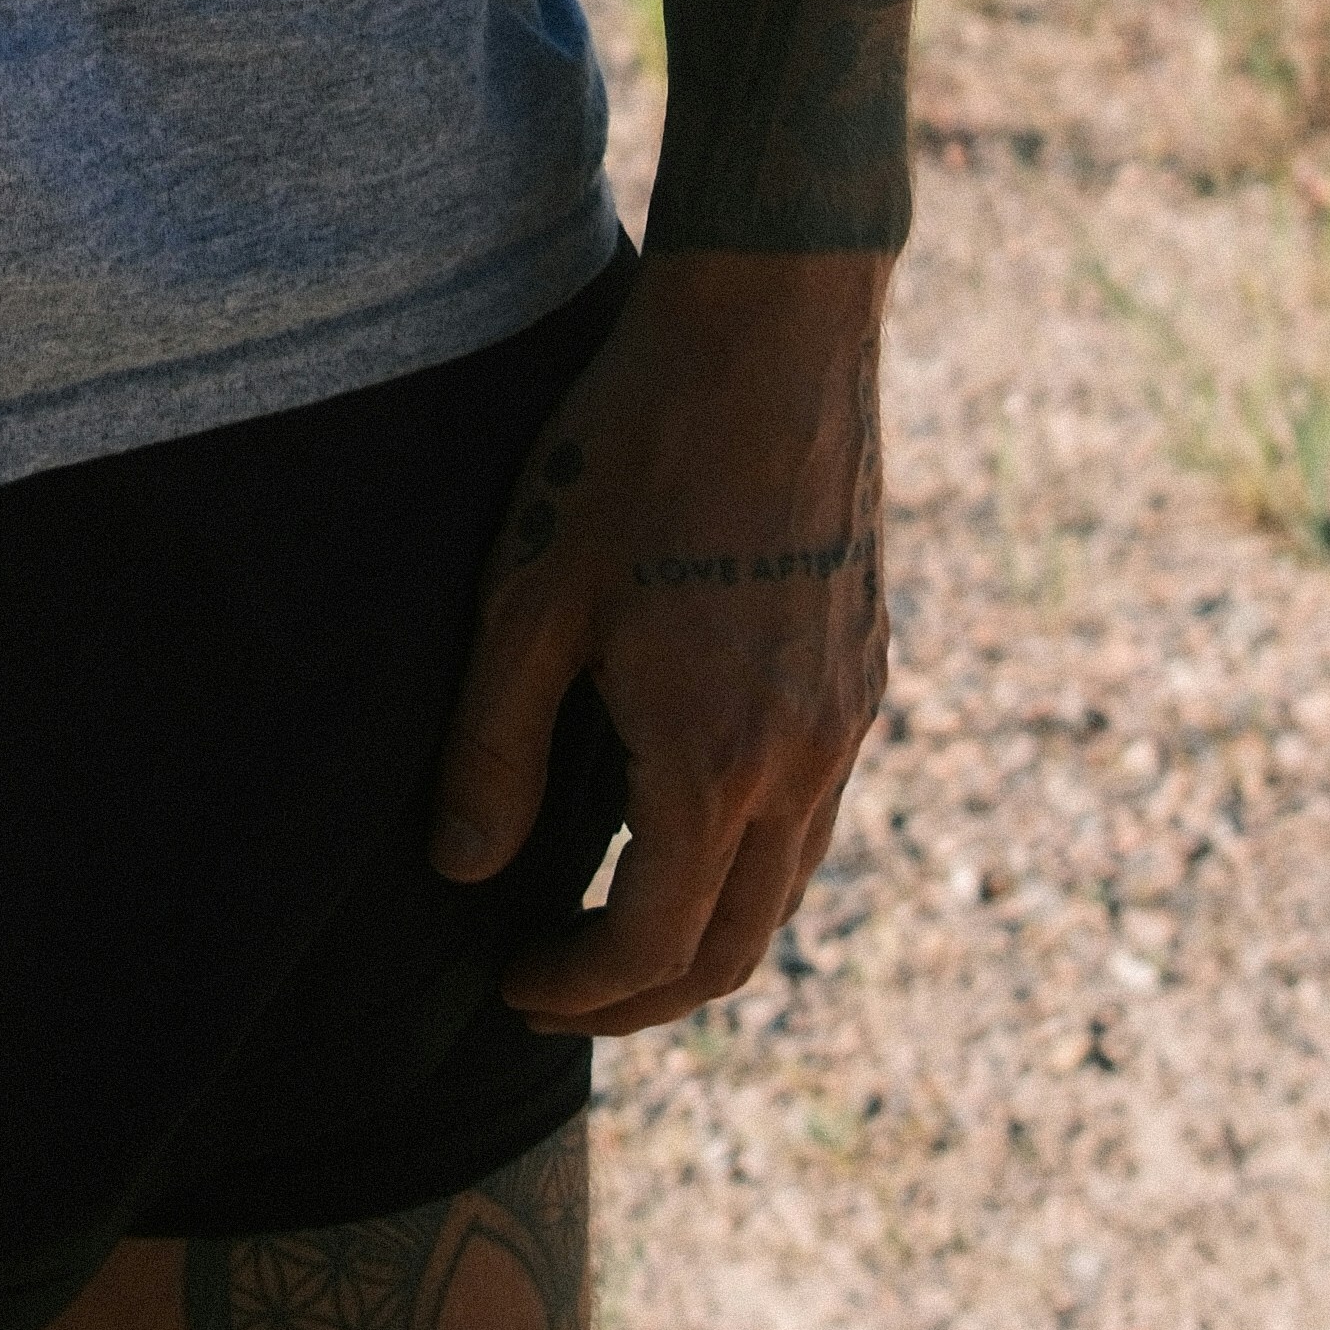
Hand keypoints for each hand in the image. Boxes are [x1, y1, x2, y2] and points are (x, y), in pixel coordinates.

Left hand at [429, 245, 890, 1032]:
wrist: (771, 332)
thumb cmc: (630, 450)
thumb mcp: (527, 598)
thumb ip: (491, 750)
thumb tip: (464, 871)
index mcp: (716, 759)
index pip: (655, 944)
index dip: (579, 990)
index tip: (513, 982)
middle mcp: (804, 759)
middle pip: (739, 947)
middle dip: (644, 997)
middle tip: (556, 989)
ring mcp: (849, 716)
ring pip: (788, 885)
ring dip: (703, 933)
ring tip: (610, 920)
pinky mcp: (865, 669)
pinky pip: (815, 811)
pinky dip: (748, 857)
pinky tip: (677, 817)